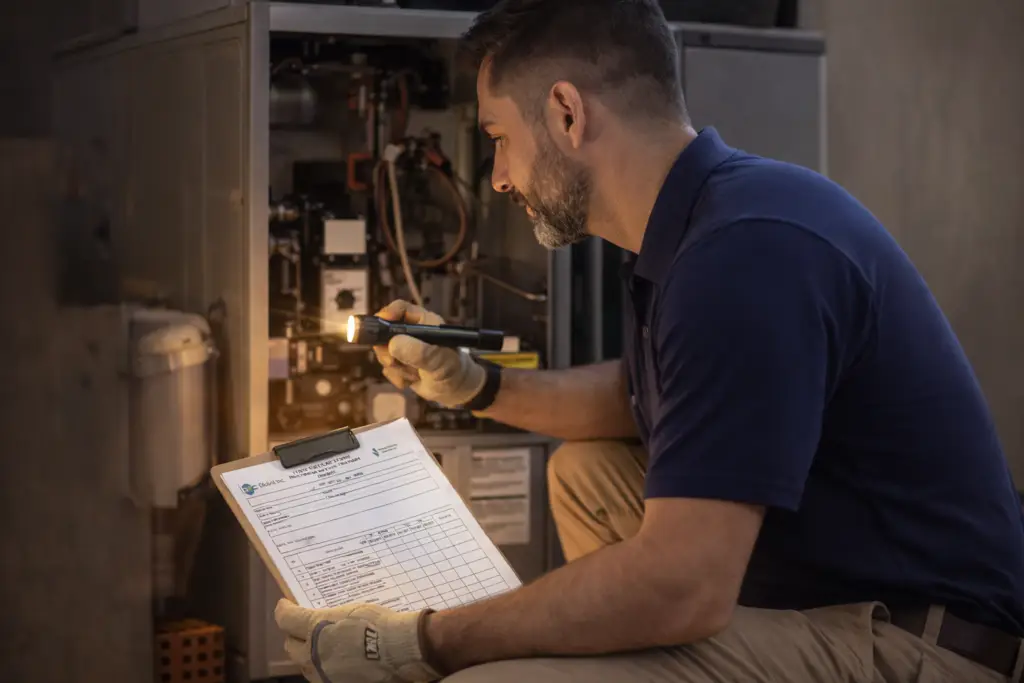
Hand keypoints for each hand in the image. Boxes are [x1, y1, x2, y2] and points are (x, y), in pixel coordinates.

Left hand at [274, 599, 440, 682]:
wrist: (399, 649)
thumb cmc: (378, 625)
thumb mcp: (349, 611)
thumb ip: (325, 617)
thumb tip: (315, 618)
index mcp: (314, 630)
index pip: (287, 619)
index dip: (284, 610)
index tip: (285, 605)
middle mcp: (311, 656)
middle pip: (290, 646)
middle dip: (294, 635)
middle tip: (303, 627)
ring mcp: (323, 675)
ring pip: (306, 665)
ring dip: (310, 654)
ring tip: (324, 645)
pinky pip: (324, 676)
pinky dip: (327, 667)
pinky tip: (340, 660)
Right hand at [373, 300, 485, 407]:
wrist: (456, 391)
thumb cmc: (454, 370)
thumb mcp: (439, 361)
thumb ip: (418, 352)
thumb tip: (392, 344)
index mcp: (425, 322)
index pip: (401, 308)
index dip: (387, 314)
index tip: (379, 328)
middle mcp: (412, 332)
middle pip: (385, 331)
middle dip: (388, 350)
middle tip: (393, 361)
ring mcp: (405, 348)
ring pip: (385, 352)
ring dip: (396, 367)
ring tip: (414, 374)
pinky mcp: (401, 363)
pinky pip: (388, 368)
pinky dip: (398, 377)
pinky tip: (411, 381)